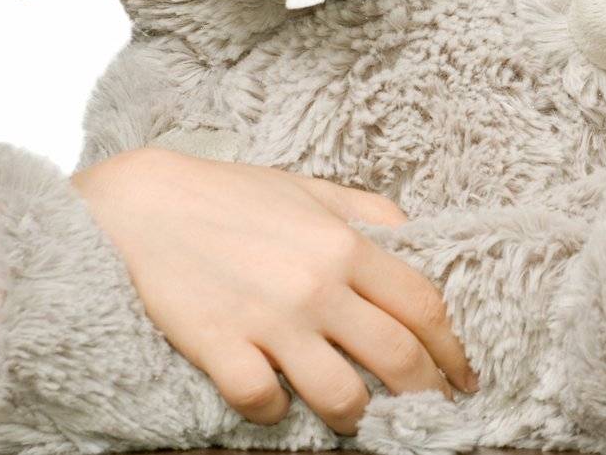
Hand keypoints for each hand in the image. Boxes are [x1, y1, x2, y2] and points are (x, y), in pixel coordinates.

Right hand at [70, 146, 477, 435]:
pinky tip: (280, 402)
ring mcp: (270, 319)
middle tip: (431, 408)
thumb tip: (417, 241)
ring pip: (341, 394)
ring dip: (358, 414)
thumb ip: (369, 213)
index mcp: (345, 244)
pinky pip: (265, 402)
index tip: (462, 372)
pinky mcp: (220, 347)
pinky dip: (278, 412)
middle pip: (397, 356)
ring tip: (358, 416)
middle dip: (424, 391)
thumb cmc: (232, 195)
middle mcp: (318, 284)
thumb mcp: (312, 189)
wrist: (144, 203)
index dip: (452, 346)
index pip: (424, 304)